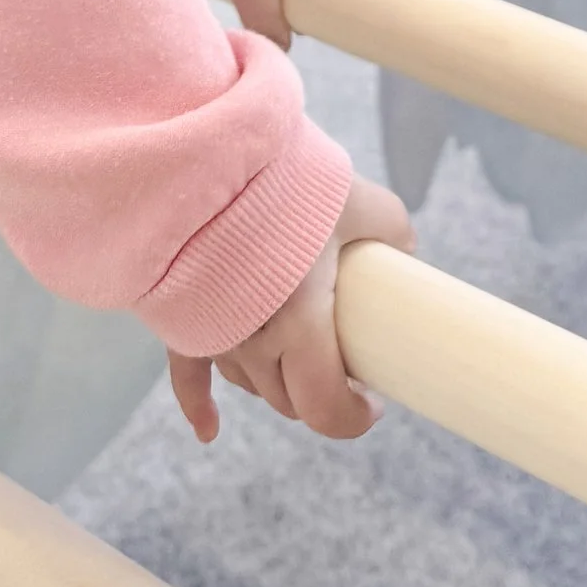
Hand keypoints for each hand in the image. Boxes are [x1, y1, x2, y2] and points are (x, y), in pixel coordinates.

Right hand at [168, 174, 413, 444]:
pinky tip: (209, 431)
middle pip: (288, 399)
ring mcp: (213, 333)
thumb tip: (406, 252)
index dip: (352, 416)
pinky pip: (187, 375)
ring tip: (300, 358)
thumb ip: (390, 227)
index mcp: (300, 323)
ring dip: (276, 381)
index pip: (324, 407)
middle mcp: (253, 340)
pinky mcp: (181, 318)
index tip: (372, 401)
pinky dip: (198, 404)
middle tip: (343, 364)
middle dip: (318, 392)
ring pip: (250, 383)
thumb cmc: (282, 180)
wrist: (204, 155)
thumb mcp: (356, 199)